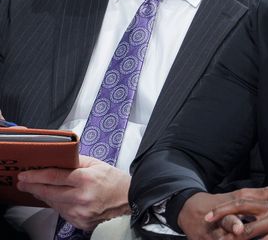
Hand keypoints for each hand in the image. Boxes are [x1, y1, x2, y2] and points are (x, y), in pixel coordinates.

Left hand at [16, 155, 130, 230]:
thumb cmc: (115, 181)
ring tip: (40, 189)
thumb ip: (76, 161)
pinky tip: (59, 198)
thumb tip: (58, 159)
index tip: (26, 174)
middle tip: (24, 182)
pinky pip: (62, 212)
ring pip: (54, 203)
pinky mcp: (80, 221)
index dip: (36, 175)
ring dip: (45, 195)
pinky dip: (58, 204)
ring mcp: (80, 211)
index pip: (54, 176)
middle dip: (33, 186)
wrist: (130, 199)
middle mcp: (81, 197)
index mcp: (86, 179)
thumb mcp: (97, 164)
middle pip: (49, 192)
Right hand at [179, 179, 267, 238]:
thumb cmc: (222, 202)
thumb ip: (264, 193)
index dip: (234, 224)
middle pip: (222, 237)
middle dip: (230, 238)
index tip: (240, 228)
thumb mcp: (240, 196)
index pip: (227, 218)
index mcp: (223, 212)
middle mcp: (213, 228)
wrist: (190, 211)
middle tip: (238, 235)